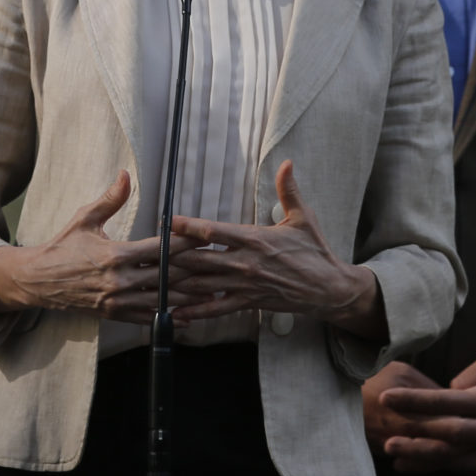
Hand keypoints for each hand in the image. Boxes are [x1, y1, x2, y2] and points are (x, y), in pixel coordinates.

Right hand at [0, 171, 197, 321]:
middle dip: (195, 270)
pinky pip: (148, 317)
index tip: (206, 238)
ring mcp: (118, 301)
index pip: (159, 250)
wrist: (38, 281)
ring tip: (214, 290)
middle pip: (167, 276)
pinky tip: (190, 313)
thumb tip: (125, 175)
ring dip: (190, 295)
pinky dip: (171, 314)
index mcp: (114, 255)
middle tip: (220, 264)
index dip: (185, 244)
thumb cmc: (63, 246)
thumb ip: (110, 199)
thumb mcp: (84, 218)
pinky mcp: (115, 314)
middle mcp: (119, 281)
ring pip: (162, 299)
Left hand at [170, 163, 384, 338]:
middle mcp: (245, 263)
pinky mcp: (248, 303)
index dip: (188, 226)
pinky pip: (216, 308)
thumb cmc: (314, 251)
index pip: (214, 231)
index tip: (168, 220)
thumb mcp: (303, 218)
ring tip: (151, 280)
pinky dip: (194, 311)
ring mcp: (245, 285)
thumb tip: (287, 163)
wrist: (328, 288)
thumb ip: (289, 190)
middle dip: (172, 256)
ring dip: (176, 282)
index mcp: (255, 238)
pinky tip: (174, 312)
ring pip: (202, 284)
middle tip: (147, 252)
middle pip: (199, 259)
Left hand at [377, 348, 475, 471]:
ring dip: (425, 458)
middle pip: (446, 440)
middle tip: (384, 438)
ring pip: (456, 458)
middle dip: (414, 440)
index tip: (387, 397)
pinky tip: (424, 465)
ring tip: (395, 457)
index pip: (443, 402)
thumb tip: (444, 394)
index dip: (414, 401)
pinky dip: (445, 464)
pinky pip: (470, 461)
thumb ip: (466, 380)